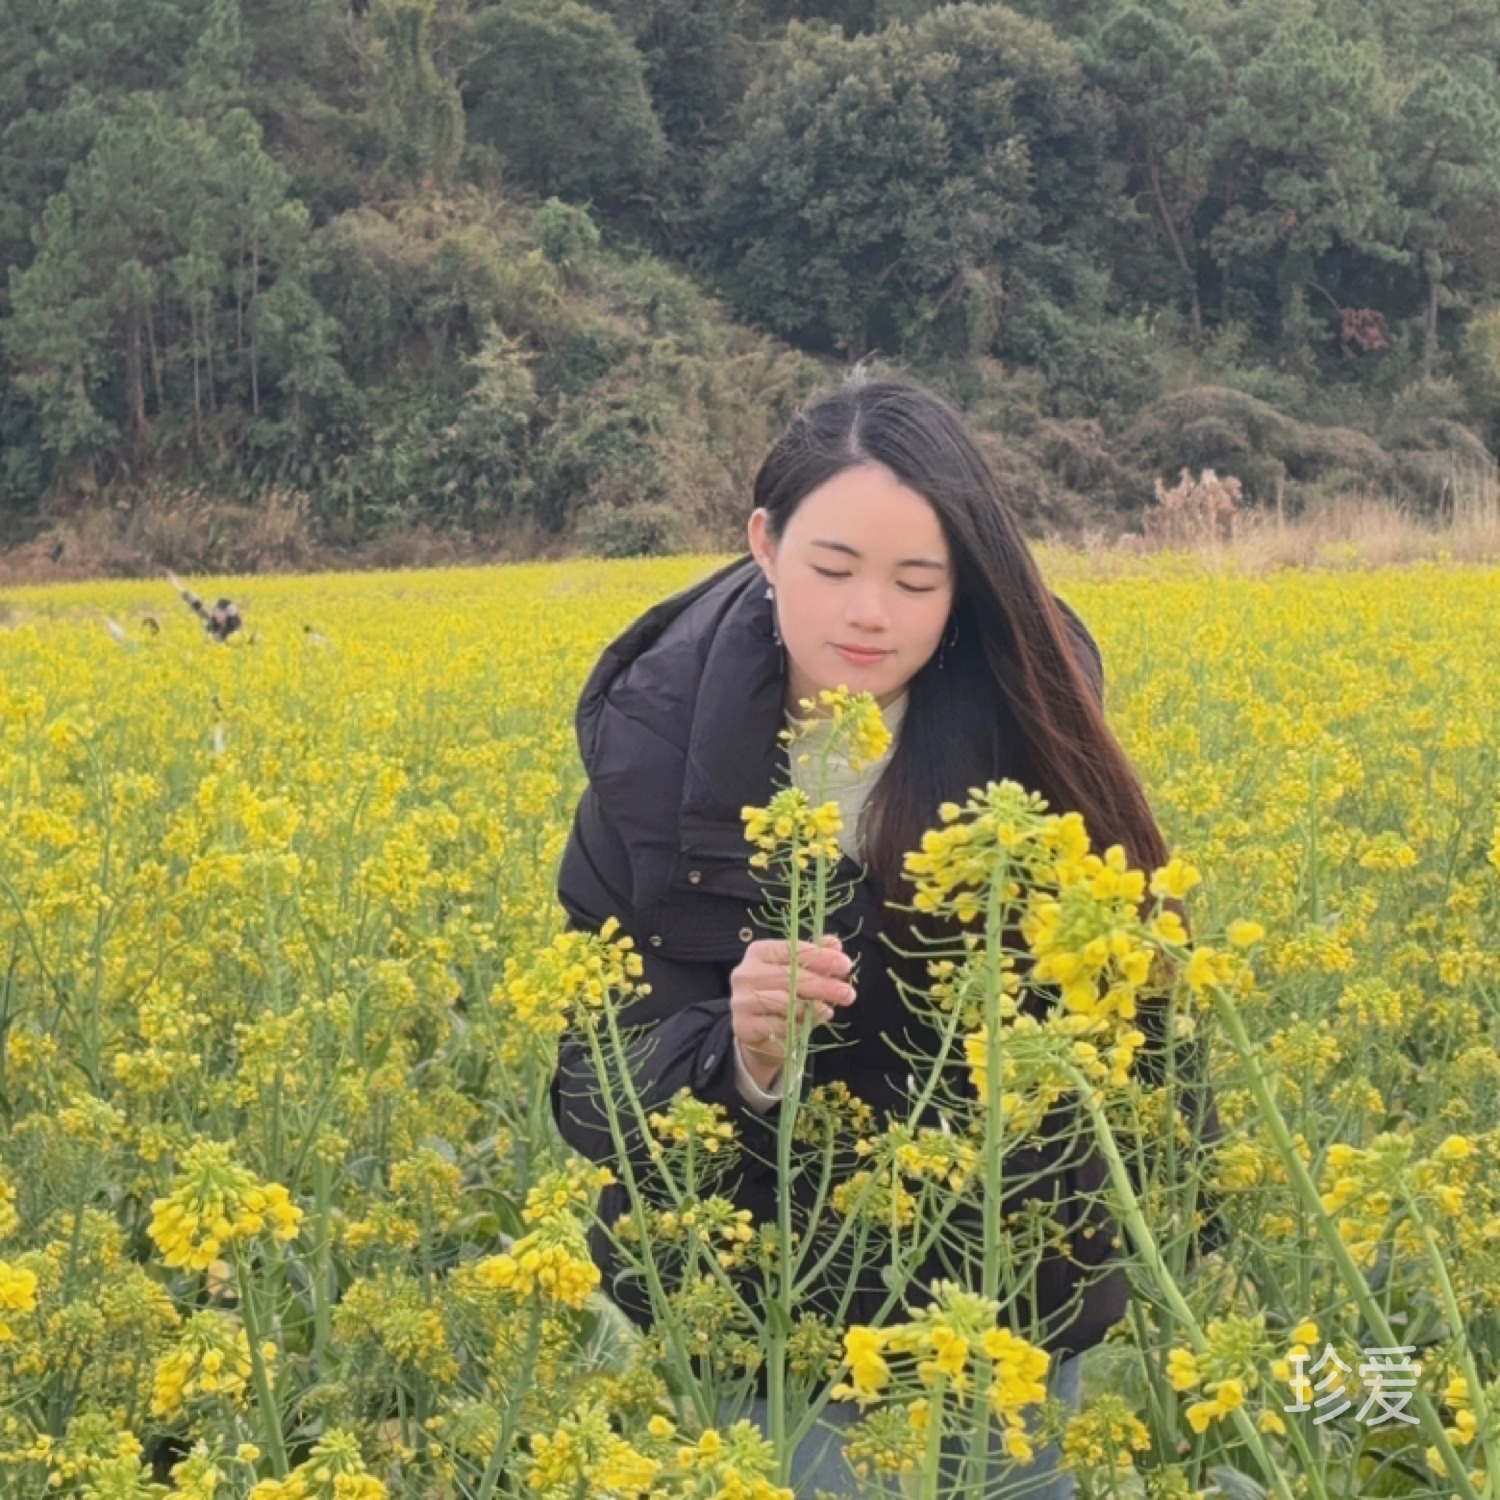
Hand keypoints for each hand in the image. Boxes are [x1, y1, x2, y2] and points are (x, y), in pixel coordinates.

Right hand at [730, 934, 854, 1091]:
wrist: (757, 1033)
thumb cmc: (781, 995)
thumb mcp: (798, 973)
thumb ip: (815, 956)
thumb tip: (835, 943)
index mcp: (759, 952)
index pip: (791, 949)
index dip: (820, 957)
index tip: (845, 965)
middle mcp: (746, 972)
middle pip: (790, 976)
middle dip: (823, 984)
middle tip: (847, 992)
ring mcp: (742, 1000)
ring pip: (784, 1002)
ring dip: (812, 1007)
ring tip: (830, 1010)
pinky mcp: (744, 1026)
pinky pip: (778, 1025)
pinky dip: (799, 1025)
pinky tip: (811, 1023)